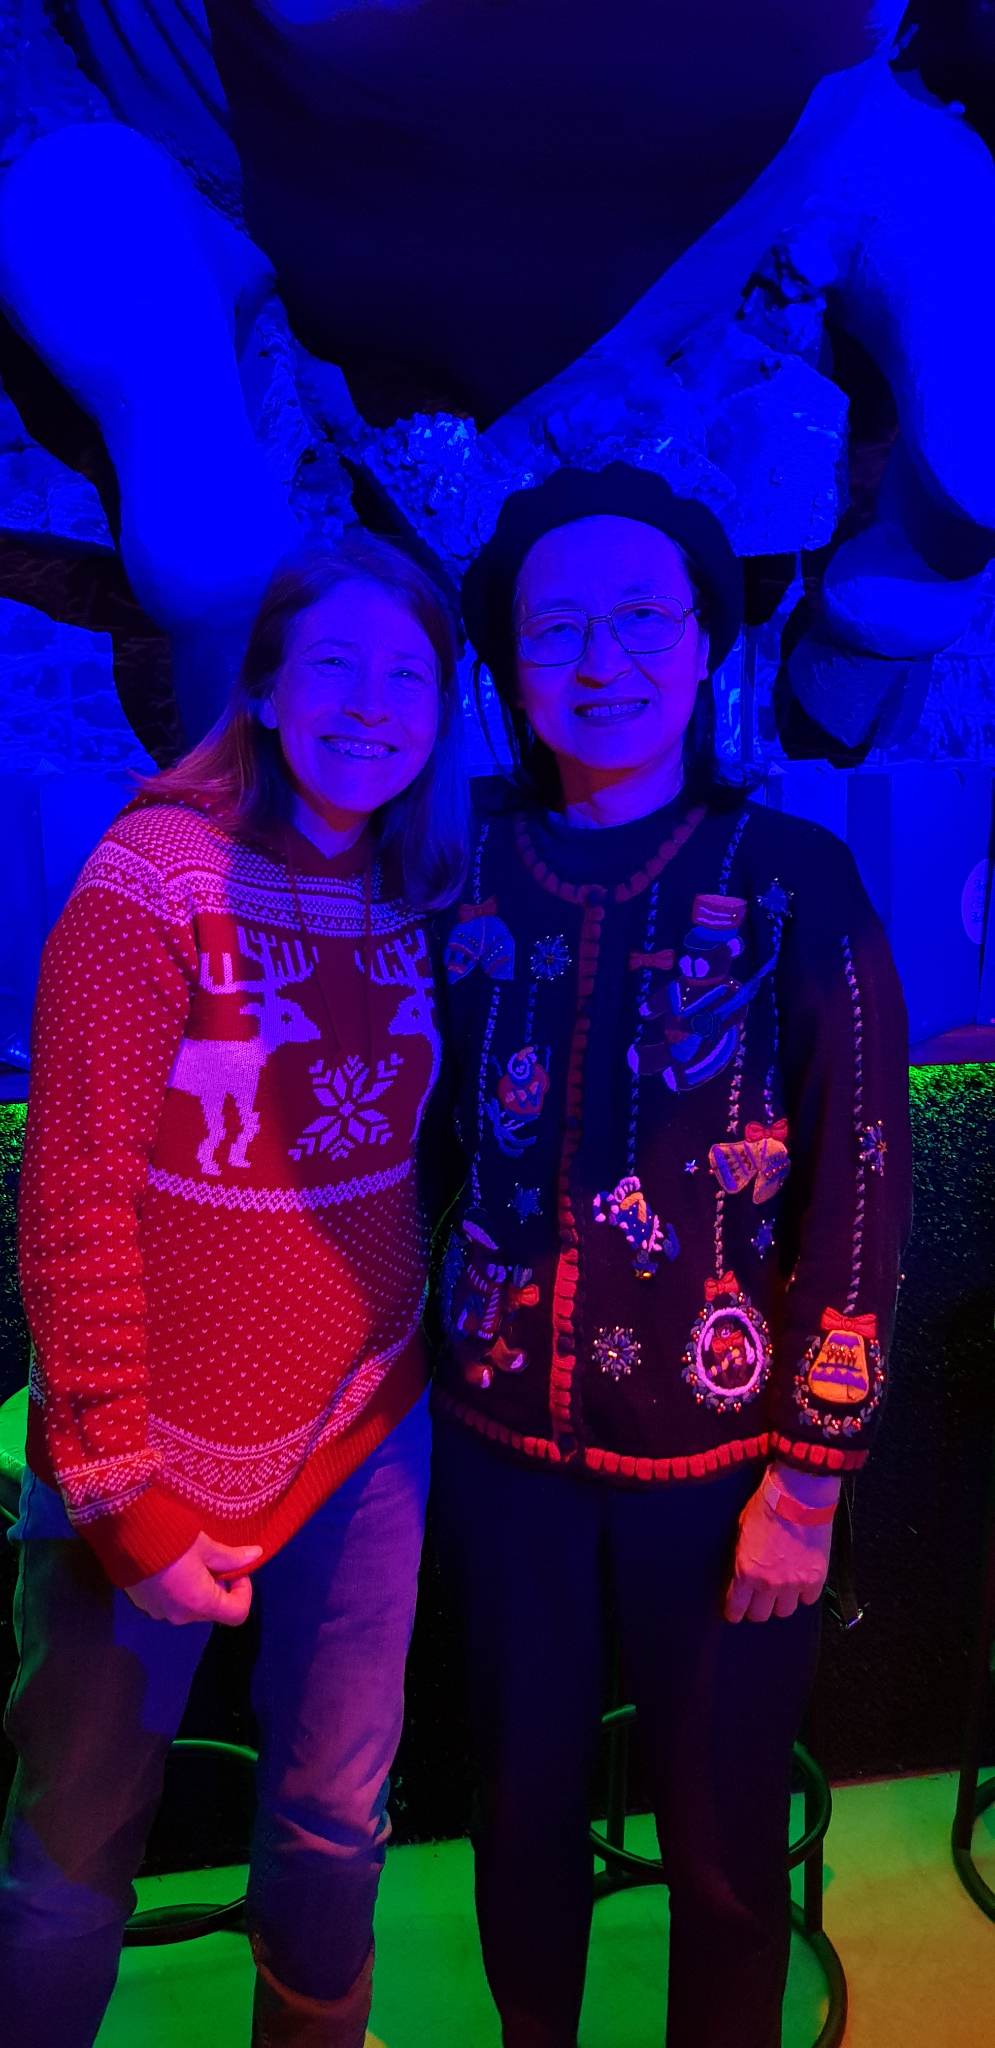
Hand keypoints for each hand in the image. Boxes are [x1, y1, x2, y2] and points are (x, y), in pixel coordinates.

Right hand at [125, 1533, 262, 1626]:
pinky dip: (178, 1588)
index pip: (237, 1614)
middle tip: (213, 1558)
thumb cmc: (172, 1539)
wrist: (125, 1535)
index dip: (244, 1592)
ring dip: (197, 1587)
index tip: (237, 1570)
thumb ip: (231, 1557)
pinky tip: (170, 1564)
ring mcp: (159, 1612)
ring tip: (190, 1559)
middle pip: (212, 1610)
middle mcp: (180, 1616)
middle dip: (219, 1586)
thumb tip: (256, 1555)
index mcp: (200, 1604)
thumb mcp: (206, 1545)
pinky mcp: (143, 1603)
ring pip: (190, 1605)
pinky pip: (170, 1601)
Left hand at [725, 1482, 832, 1624]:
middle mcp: (769, 1584)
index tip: (735, 1611)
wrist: (798, 1495)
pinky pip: (808, 1600)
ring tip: (782, 1588)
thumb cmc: (767, 1505)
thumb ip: (741, 1557)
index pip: (736, 1607)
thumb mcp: (742, 1531)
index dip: (734, 1612)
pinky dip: (804, 1593)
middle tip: (759, 1598)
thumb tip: (741, 1572)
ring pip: (785, 1611)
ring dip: (781, 1601)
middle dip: (757, 1607)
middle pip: (761, 1615)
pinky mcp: (815, 1578)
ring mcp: (794, 1583)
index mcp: (746, 1572)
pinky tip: (801, 1581)